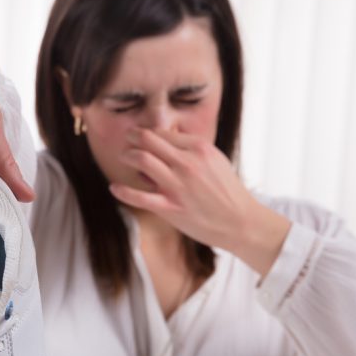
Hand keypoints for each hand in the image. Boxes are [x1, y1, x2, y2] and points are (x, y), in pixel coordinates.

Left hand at [109, 127, 290, 275]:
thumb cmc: (226, 191)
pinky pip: (139, 196)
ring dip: (127, 156)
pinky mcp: (170, 208)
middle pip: (148, 140)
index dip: (148, 134)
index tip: (141, 137)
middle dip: (133, 137)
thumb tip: (164, 141)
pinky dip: (122, 191)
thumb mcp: (214, 160)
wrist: (240, 222)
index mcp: (199, 148)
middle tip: (127, 140)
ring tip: (124, 158)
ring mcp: (178, 186)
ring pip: (141, 160)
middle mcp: (187, 163)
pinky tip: (114, 187)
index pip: (163, 133)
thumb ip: (191, 149)